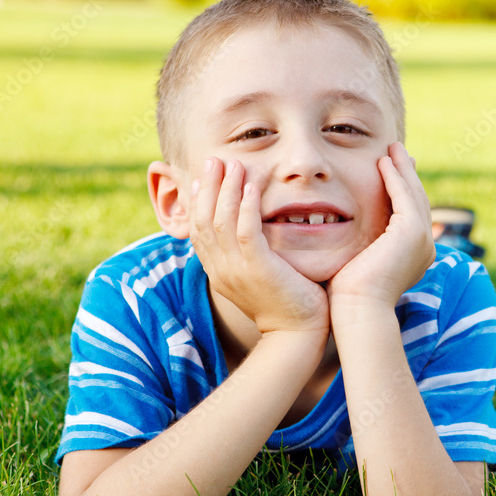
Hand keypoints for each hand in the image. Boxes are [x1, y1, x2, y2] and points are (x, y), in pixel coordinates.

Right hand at [189, 157, 328, 334]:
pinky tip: (251, 187)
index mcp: (218, 271)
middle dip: (207, 187)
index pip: (198, 229)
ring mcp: (236, 271)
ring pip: (220, 221)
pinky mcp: (258, 270)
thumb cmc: (287, 303)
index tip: (203, 176)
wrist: (297, 335)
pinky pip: (245, 232)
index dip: (199, 200)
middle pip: (202, 220)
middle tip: (213, 160)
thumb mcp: (260, 275)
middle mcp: (221, 270)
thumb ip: (252, 253)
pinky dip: (245, 206)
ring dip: (225, 189)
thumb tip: (253, 230)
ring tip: (233, 164)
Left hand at [328, 142, 434, 310]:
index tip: (391, 170)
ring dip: (402, 168)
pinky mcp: (412, 232)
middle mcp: (425, 246)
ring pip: (413, 194)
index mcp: (415, 254)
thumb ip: (363, 246)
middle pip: (417, 200)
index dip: (402, 190)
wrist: (358, 310)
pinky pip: (405, 195)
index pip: (410, 214)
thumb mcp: (360, 263)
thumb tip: (348, 237)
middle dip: (406, 174)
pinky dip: (395, 177)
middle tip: (397, 151)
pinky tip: (384, 162)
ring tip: (392, 149)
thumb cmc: (350, 295)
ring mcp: (422, 238)